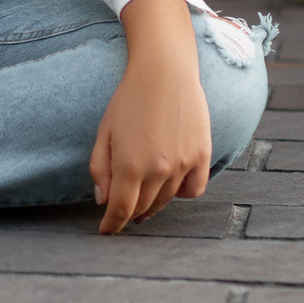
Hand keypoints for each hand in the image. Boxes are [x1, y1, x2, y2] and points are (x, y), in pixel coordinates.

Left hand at [90, 0, 211, 234]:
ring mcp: (183, 164)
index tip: (106, 231)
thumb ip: (100, 169)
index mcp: (129, 165)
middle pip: (142, 208)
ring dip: (153, 203)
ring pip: (167, 201)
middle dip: (129, 212)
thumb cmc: (129, 98)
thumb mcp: (105, 131)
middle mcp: (158, 170)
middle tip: (123, 210)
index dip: (111, 225)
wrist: (165, 70)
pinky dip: (182, 193)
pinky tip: (171, 185)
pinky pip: (194, 190)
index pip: (119, 210)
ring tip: (144, 196)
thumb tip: (103, 201)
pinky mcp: (202, 156)